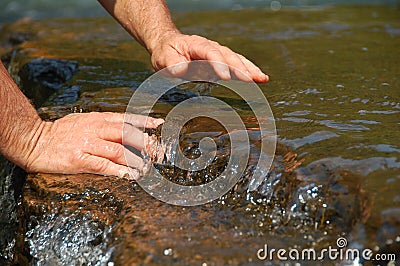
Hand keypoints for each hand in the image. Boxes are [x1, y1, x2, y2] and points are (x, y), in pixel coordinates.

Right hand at [24, 112, 163, 178]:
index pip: (126, 118)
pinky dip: (119, 171)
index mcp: (98, 119)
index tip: (158, 125)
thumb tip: (124, 127)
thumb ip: (103, 123)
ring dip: (136, 161)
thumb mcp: (84, 120)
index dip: (144, 122)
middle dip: (145, 144)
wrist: (34, 140)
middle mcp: (95, 129)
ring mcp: (87, 144)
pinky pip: (103, 165)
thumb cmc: (61, 132)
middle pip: (127, 134)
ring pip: (119, 151)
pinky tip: (129, 176)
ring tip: (146, 169)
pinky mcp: (79, 159)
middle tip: (156, 153)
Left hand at [150, 33, 268, 82]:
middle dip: (240, 67)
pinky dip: (249, 72)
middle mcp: (212, 47)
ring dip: (250, 69)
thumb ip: (172, 63)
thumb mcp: (163, 57)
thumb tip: (181, 69)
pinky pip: (237, 66)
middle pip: (229, 55)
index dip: (219, 64)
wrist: (170, 45)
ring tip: (263, 79)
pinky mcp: (222, 62)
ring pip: (237, 60)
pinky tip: (260, 79)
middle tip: (250, 80)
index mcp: (197, 45)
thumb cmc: (167, 53)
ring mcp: (219, 54)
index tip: (225, 77)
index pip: (210, 52)